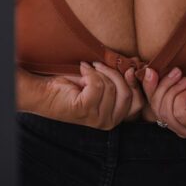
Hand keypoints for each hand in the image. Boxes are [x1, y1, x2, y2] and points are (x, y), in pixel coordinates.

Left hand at [16, 61, 143, 129]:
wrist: (46, 91)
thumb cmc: (74, 86)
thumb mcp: (103, 81)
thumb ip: (120, 78)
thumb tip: (136, 63)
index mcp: (116, 117)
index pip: (139, 102)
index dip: (136, 83)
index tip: (129, 67)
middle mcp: (109, 122)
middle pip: (127, 94)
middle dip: (115, 74)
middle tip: (99, 64)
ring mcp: (97, 119)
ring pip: (111, 87)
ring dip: (99, 72)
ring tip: (88, 68)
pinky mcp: (85, 110)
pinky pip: (97, 85)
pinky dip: (90, 73)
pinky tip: (82, 70)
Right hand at [141, 67, 185, 138]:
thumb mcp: (183, 82)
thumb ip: (166, 82)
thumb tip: (145, 72)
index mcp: (176, 120)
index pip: (153, 107)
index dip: (148, 89)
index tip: (148, 69)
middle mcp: (181, 129)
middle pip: (156, 109)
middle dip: (161, 86)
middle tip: (176, 71)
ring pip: (165, 111)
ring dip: (172, 89)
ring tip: (185, 79)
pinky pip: (177, 112)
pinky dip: (180, 97)